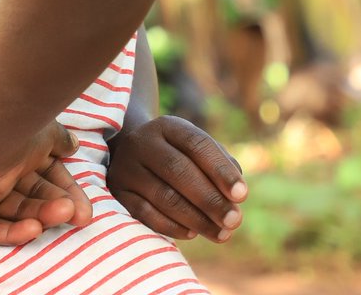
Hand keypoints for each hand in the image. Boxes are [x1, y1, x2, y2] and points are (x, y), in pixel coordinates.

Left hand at [0, 120, 93, 244]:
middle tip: (79, 216)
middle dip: (56, 206)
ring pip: (15, 212)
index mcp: (17, 154)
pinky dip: (12, 232)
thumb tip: (73, 144)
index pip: (45, 178)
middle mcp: (0, 172)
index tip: (85, 210)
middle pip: (32, 197)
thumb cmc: (17, 129)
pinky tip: (34, 229)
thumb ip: (60, 141)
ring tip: (64, 214)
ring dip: (41, 216)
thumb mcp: (47, 133)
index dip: (66, 192)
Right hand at [107, 116, 246, 241]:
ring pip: (164, 196)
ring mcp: (126, 167)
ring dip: (197, 219)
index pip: (196, 144)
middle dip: (211, 199)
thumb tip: (235, 193)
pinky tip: (192, 233)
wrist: (131, 155)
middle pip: (179, 170)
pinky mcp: (117, 192)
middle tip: (235, 221)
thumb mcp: (195, 150)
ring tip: (221, 234)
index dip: (221, 170)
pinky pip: (145, 214)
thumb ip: (220, 164)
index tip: (243, 195)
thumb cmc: (177, 155)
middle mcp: (142, 142)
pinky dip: (172, 226)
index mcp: (167, 126)